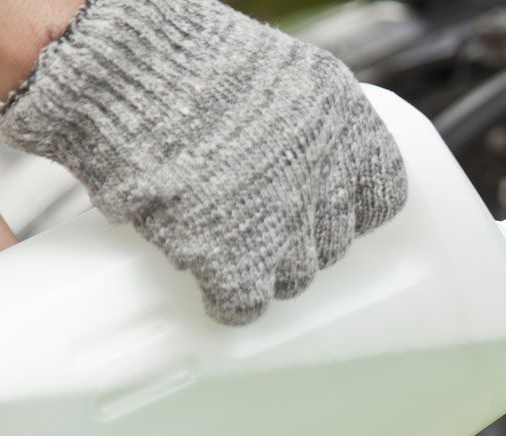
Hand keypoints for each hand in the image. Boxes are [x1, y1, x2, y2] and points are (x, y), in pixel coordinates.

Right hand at [0, 0, 407, 323]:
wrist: (124, 70)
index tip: (324, 209)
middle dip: (298, 239)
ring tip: (227, 247)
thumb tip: (306, 167)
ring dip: (264, 271)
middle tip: (259, 224)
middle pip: (331, 242)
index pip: (381, 196)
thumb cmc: (183, 62)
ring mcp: (283, 221)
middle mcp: (326, 174)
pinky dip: (226, 301)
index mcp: (346, 123)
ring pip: (294, 278)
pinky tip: (210, 287)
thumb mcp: (277, 76)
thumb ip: (304, 126)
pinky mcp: (233, 257)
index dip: (349, 210)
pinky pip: (245, 303)